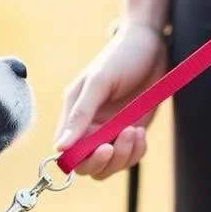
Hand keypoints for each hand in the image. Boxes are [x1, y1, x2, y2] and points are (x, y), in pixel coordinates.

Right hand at [54, 23, 167, 179]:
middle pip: (88, 166)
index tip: (102, 149)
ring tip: (134, 129)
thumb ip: (80, 115)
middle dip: (105, 161)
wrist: (151, 45)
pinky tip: (141, 131)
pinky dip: (137, 150)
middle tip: (119, 141)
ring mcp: (111, 131)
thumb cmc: (121, 57)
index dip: (80, 159)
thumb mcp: (98, 83)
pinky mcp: (130, 132)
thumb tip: (59, 148)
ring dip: (124, 155)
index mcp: (74, 114)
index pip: (67, 152)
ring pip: (111, 165)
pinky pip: (130, 156)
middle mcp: (90, 127)